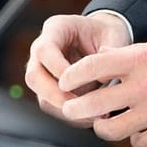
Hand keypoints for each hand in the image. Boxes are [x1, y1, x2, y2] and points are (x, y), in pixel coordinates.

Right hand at [23, 11, 130, 125]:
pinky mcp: (49, 88)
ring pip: (40, 95)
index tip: (77, 81)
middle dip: (54, 95)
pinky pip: (51, 105)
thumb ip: (109, 52)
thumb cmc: (108, 34)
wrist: (105, 38)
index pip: (45, 50)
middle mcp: (42, 50)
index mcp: (56, 29)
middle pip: (34, 76)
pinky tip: (88, 117)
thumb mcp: (113, 35)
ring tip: (90, 115)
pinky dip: (68, 114)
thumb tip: (102, 75)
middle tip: (78, 106)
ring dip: (63, 108)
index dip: (58, 69)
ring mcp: (43, 70)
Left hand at [58, 38, 146, 146]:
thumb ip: (132, 56)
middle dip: (75, 108)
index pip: (93, 67)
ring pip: (111, 129)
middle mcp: (145, 87)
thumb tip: (104, 61)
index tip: (65, 81)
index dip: (72, 76)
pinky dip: (136, 139)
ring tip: (104, 122)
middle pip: (94, 104)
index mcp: (142, 60)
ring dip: (103, 126)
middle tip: (71, 109)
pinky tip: (139, 131)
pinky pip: (139, 143)